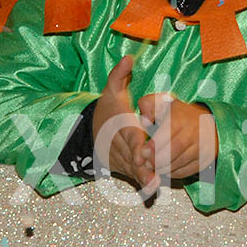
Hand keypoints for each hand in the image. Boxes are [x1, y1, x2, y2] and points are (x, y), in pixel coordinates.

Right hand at [92, 56, 159, 195]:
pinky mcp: (120, 168)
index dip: (136, 143)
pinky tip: (152, 188)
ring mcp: (117, 157)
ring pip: (130, 168)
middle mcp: (116, 143)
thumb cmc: (107, 108)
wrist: (90, 131)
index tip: (144, 151)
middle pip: (130, 155)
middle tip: (153, 176)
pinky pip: (131, 175)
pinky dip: (141, 181)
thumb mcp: (110, 89)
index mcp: (117, 123)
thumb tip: (128, 58)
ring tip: (155, 185)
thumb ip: (119, 75)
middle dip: (141, 165)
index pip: (128, 134)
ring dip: (142, 176)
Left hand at [137, 93, 217, 178]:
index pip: (165, 136)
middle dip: (155, 161)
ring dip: (161, 168)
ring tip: (153, 165)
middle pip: (171, 154)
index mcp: (183, 118)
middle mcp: (195, 134)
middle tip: (146, 162)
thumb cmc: (182, 111)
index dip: (152, 147)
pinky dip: (172, 173)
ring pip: (177, 165)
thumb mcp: (163, 101)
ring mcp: (202, 149)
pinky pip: (184, 172)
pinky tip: (165, 167)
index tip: (143, 152)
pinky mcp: (205, 160)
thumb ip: (148, 105)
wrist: (210, 119)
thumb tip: (144, 121)